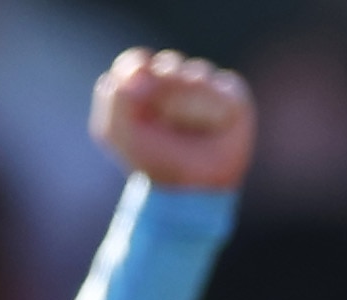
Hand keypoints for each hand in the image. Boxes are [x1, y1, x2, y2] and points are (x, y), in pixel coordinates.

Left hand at [92, 49, 254, 193]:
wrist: (192, 189)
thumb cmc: (153, 161)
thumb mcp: (115, 132)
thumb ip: (114, 97)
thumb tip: (142, 71)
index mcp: (144, 91)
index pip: (138, 62)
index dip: (136, 65)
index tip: (138, 80)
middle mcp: (175, 87)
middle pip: (170, 63)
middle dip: (166, 79)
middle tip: (164, 102)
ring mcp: (205, 93)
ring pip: (198, 72)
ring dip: (191, 91)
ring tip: (190, 119)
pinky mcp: (233, 101)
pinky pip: (226, 86)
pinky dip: (219, 98)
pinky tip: (215, 121)